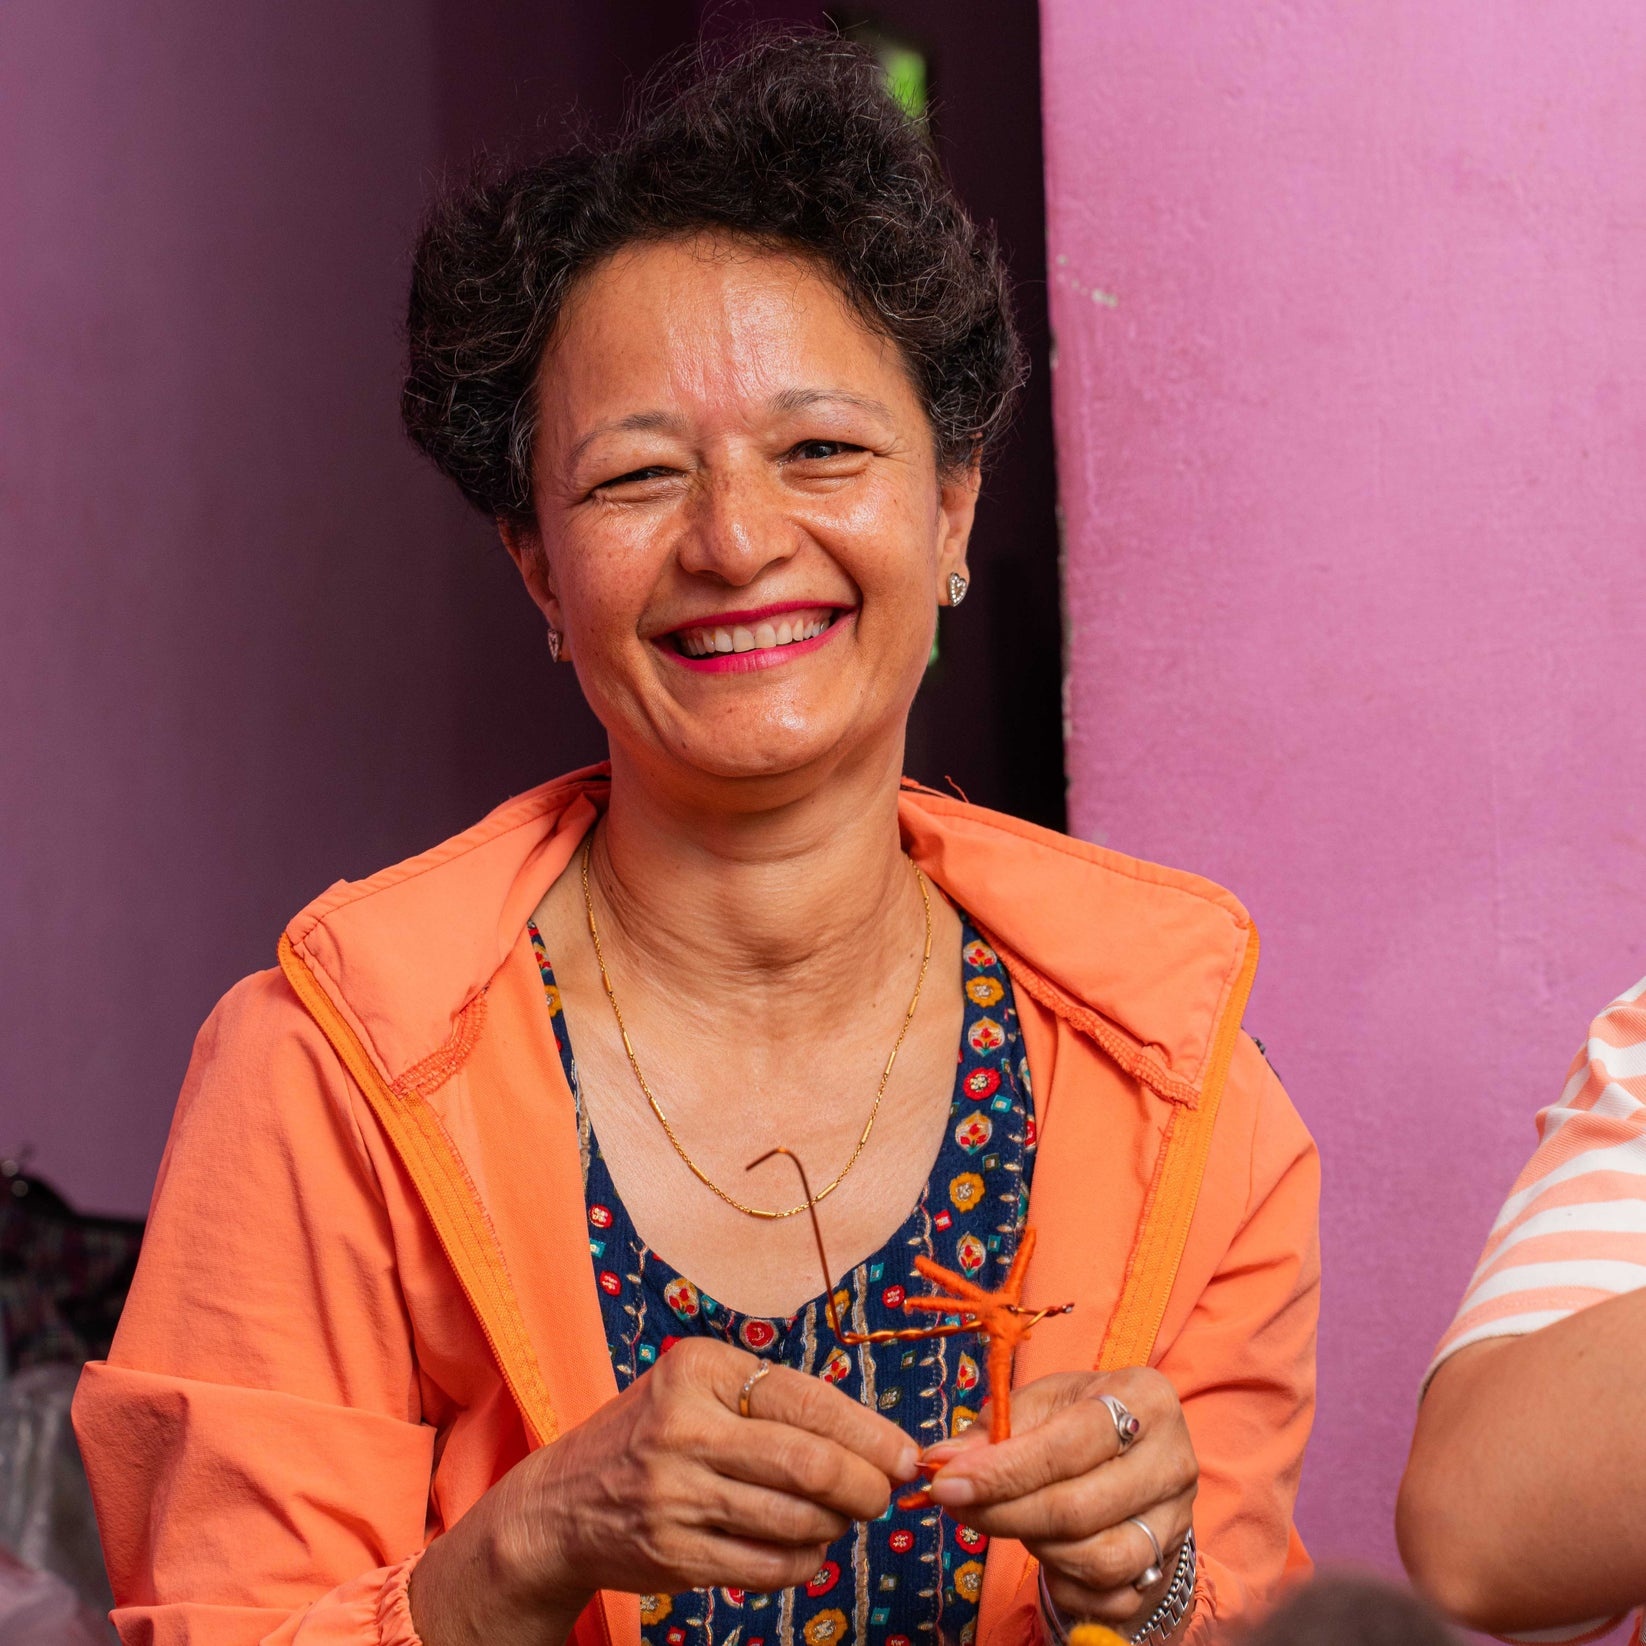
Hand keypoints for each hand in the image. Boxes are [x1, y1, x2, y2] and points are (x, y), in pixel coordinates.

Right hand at [411, 1338, 919, 1645]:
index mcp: (698, 1370)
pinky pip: (766, 1567)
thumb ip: (773, 1401)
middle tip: (882, 1495)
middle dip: (864, 1486)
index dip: (869, 1433)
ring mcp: (674, 1494)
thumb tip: (873, 1439)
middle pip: (808, 1464)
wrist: (561, 1504)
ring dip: (835, 1527)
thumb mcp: (698, 1388)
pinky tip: (805, 1550)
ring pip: (794, 1520)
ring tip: (839, 1520)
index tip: (904, 1455)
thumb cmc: (652, 1435)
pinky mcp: (673, 1553)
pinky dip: (802, 1563)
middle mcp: (684, 1426)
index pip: (807, 1400)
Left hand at [923, 1368, 1196, 1633]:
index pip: (1066, 1446)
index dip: (1001, 1471)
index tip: (946, 1484)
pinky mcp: (1167, 1567)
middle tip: (957, 1506)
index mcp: (1144, 1398)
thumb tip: (942, 1461)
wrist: (1136, 1453)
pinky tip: (1044, 1551)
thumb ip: (994, 1428)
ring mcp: (1176, 1520)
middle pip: (1078, 1509)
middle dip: (1004, 1514)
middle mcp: (1172, 1460)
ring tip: (1007, 1518)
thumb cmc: (1081, 1418)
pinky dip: (1064, 1584)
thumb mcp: (1043, 1401)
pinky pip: (1108, 1598)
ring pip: (1096, 1560)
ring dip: (1035, 1546)